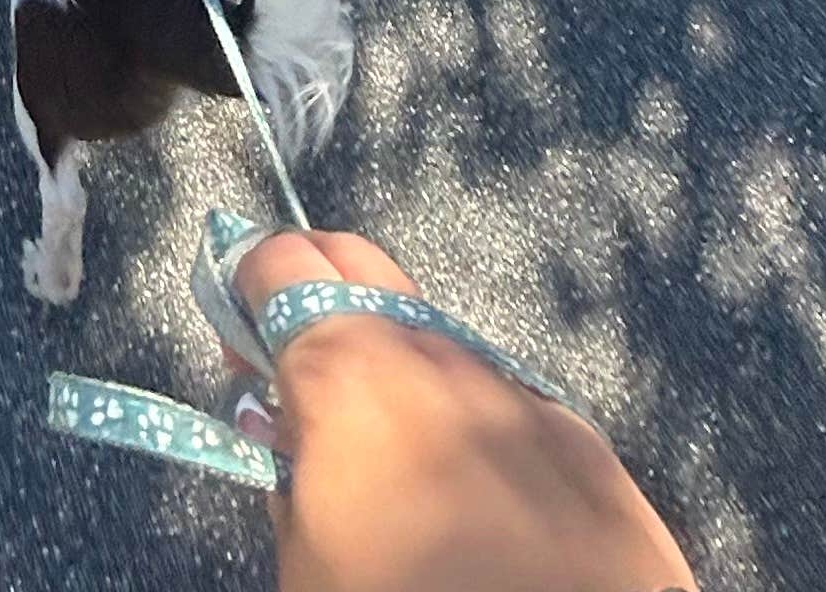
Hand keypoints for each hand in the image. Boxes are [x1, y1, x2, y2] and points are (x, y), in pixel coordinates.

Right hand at [232, 227, 694, 591]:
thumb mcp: (304, 562)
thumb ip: (288, 475)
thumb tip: (292, 439)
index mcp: (346, 374)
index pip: (278, 263)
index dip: (248, 292)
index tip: (242, 343)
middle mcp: (432, 355)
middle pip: (357, 264)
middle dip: (318, 295)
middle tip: (302, 372)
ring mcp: (515, 389)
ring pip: (436, 339)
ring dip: (401, 367)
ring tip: (393, 450)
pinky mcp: (583, 439)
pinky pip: (506, 401)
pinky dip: (474, 422)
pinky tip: (477, 492)